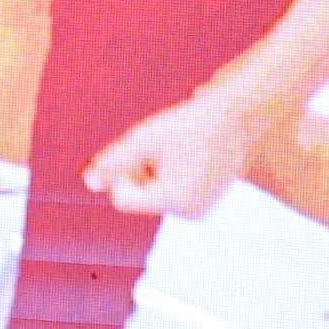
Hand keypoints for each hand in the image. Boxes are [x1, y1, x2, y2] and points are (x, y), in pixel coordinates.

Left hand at [84, 92, 254, 217]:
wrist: (239, 116)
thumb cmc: (191, 123)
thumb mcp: (144, 139)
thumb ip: (113, 161)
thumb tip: (89, 183)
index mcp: (174, 201)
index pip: (123, 199)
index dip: (122, 173)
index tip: (139, 151)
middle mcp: (189, 212)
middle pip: (139, 198)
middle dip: (139, 172)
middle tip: (160, 146)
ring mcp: (200, 208)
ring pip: (155, 193)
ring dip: (154, 170)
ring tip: (177, 148)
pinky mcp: (206, 199)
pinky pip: (173, 190)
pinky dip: (171, 172)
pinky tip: (187, 153)